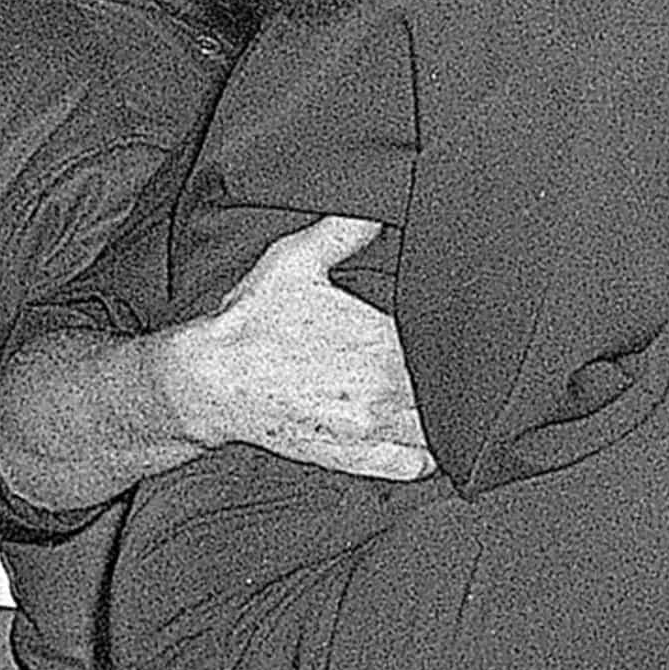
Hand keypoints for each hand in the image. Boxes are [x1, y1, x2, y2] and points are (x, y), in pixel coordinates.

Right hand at [154, 216, 432, 479]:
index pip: (450, 343)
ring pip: (443, 431)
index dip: (460, 337)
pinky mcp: (354, 459)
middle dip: (457, 376)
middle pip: (454, 390)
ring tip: (443, 398)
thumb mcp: (294, 260)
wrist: (208, 381)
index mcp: (382, 341)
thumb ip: (344, 230)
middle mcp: (385, 390)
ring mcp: (372, 430)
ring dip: (447, 416)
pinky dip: (426, 453)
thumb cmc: (249, 320)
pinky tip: (421, 433)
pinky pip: (416, 466)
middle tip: (457, 363)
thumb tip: (378, 203)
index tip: (459, 327)